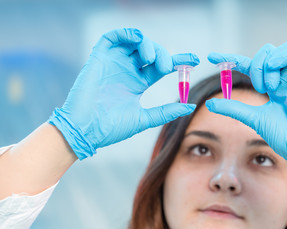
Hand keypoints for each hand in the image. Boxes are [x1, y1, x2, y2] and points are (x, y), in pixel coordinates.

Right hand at [48, 28, 198, 159]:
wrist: (86, 131)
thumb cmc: (112, 128)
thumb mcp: (144, 119)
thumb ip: (166, 112)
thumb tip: (191, 107)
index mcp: (138, 83)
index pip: (161, 66)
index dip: (178, 60)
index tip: (195, 60)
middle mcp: (128, 71)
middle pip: (151, 52)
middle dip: (163, 55)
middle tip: (167, 68)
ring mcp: (114, 63)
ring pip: (134, 42)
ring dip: (147, 44)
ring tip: (152, 59)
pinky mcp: (99, 59)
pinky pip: (112, 38)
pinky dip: (126, 33)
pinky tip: (137, 39)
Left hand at [205, 43, 286, 197]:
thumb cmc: (284, 136)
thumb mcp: (253, 118)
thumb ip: (233, 108)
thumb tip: (210, 103)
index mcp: (272, 87)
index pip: (250, 66)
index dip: (231, 59)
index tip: (212, 58)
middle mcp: (284, 78)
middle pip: (265, 54)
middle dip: (255, 65)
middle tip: (258, 88)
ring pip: (280, 50)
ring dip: (267, 64)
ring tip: (268, 86)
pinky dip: (282, 57)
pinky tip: (274, 75)